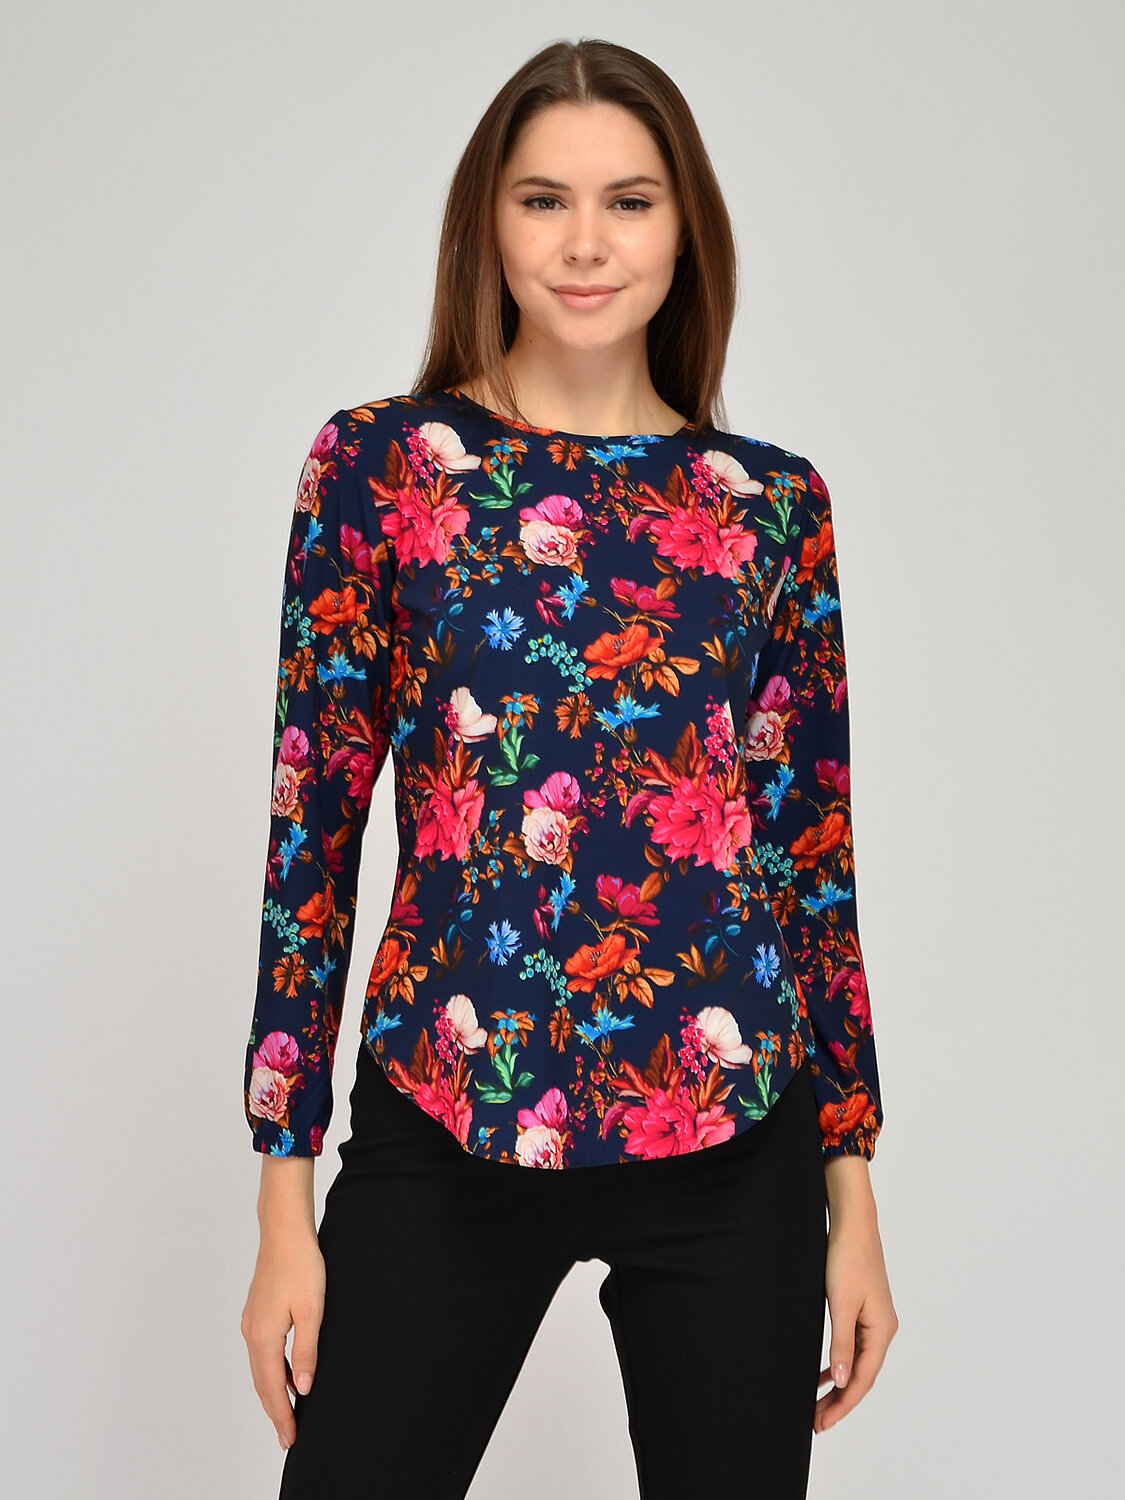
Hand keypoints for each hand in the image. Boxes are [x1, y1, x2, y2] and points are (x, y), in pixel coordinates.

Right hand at [241, 1225, 325, 1450]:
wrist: (285, 1231)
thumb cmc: (301, 1265)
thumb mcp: (312, 1311)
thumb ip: (307, 1352)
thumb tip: (304, 1389)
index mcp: (264, 1336)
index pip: (273, 1388)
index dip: (282, 1415)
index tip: (291, 1439)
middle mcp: (251, 1332)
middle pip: (262, 1383)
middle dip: (275, 1411)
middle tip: (287, 1437)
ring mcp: (251, 1322)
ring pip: (261, 1368)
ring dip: (273, 1391)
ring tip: (288, 1412)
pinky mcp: (257, 1312)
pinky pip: (263, 1352)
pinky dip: (273, 1370)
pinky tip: (288, 1375)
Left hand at [814, 1194, 897, 1432]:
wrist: (852, 1224)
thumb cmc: (848, 1259)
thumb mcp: (841, 1304)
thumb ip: (841, 1344)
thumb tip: (842, 1381)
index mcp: (882, 1331)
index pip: (862, 1379)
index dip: (843, 1404)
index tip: (823, 1422)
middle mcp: (883, 1329)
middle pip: (861, 1375)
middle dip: (839, 1400)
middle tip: (816, 1421)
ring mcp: (874, 1319)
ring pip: (856, 1362)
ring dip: (838, 1383)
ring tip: (817, 1404)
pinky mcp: (863, 1309)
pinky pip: (852, 1346)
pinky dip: (839, 1361)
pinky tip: (825, 1372)